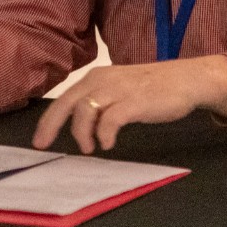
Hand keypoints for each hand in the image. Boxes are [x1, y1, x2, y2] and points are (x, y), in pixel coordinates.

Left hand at [32, 55, 226, 152]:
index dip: (48, 120)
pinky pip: (110, 119)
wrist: (186, 80)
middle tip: (44, 146)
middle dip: (51, 126)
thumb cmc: (152, 88)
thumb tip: (79, 127)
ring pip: (85, 111)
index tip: (39, 140)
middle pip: (67, 103)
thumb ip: (100, 103)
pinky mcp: (135, 101)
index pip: (64, 99)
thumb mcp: (119, 90)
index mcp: (96, 78)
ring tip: (89, 149)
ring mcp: (119, 89)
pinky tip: (108, 144)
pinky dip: (104, 134)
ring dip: (82, 133)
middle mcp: (103, 80)